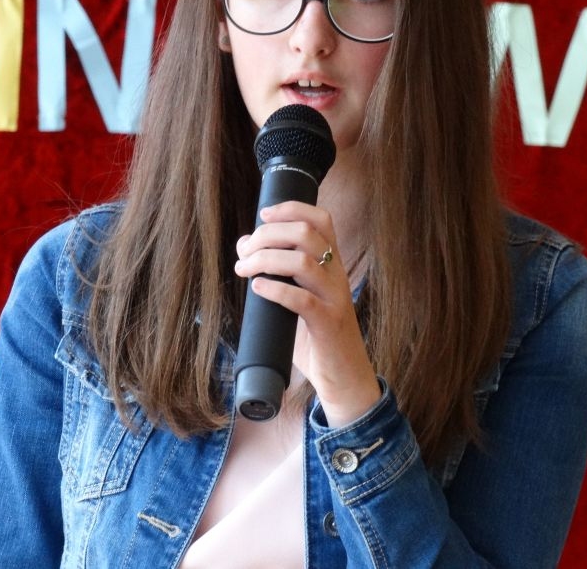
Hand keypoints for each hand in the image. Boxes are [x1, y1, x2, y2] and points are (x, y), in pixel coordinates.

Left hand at [234, 201, 380, 426]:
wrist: (343, 377)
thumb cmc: (315, 337)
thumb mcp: (298, 298)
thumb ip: (278, 274)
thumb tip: (245, 247)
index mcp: (332, 265)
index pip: (322, 220)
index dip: (292, 208)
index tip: (264, 214)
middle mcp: (337, 275)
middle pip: (306, 234)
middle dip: (268, 234)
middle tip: (245, 250)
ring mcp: (335, 299)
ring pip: (304, 262)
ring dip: (266, 259)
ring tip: (243, 268)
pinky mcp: (328, 324)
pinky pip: (302, 300)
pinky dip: (276, 289)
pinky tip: (257, 288)